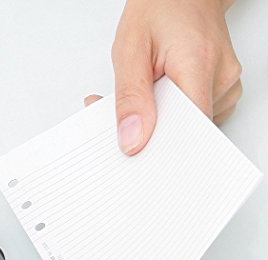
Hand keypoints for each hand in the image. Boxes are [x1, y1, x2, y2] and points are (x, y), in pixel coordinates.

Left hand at [85, 0, 240, 154]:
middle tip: (128, 110)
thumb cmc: (160, 9)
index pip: (188, 131)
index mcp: (199, 65)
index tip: (137, 150)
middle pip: (185, 131)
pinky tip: (161, 94)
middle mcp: (221, 79)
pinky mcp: (221, 92)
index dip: (160, 146)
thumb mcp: (130, 49)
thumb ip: (129, 98)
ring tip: (148, 89)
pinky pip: (194, 116)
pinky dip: (172, 112)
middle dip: (151, 128)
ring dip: (160, 117)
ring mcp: (225, 86)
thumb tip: (133, 140)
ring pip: (187, 126)